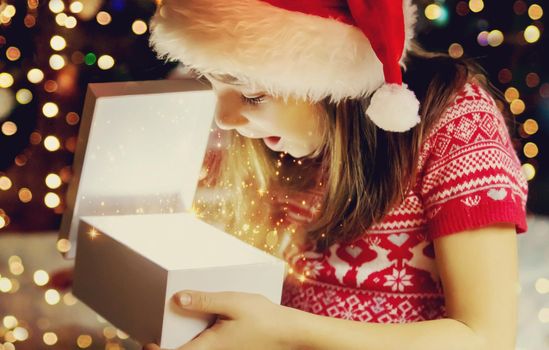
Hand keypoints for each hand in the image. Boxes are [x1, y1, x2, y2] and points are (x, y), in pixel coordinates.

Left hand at [143, 290, 293, 349]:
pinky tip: (203, 321)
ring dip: (184, 339)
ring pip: (194, 349)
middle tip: (159, 325)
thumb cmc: (264, 319)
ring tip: (180, 316)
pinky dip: (198, 338)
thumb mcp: (232, 303)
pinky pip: (206, 347)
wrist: (290, 334)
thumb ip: (204, 301)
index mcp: (207, 348)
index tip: (147, 340)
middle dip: (168, 342)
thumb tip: (177, 299)